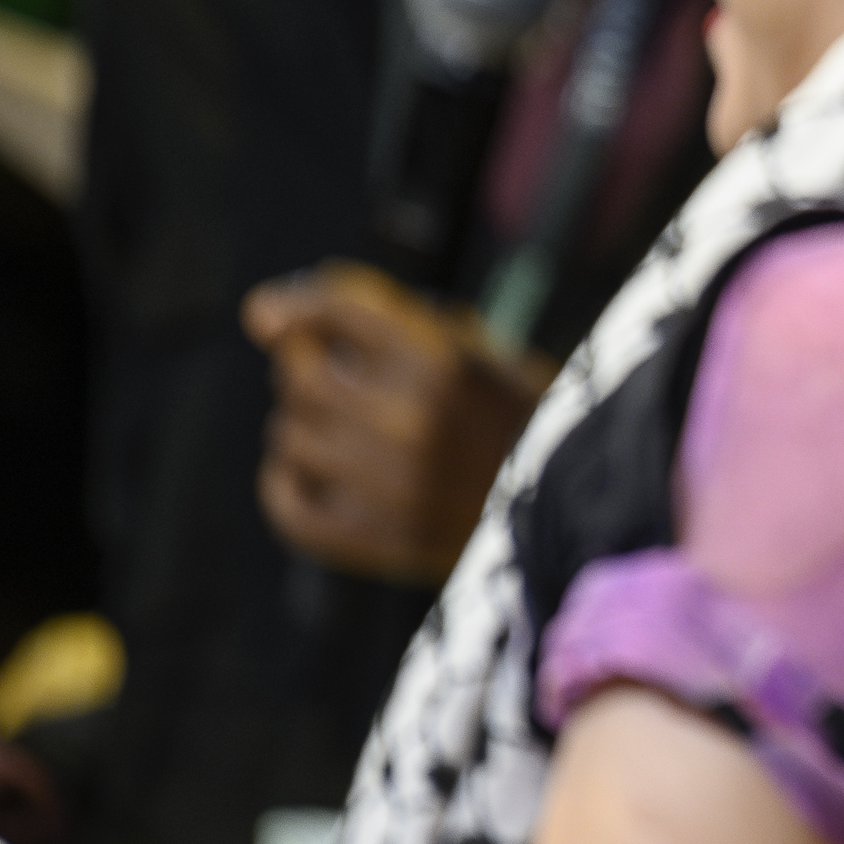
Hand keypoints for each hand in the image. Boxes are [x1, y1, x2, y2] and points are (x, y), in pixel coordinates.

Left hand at [245, 264, 553, 583]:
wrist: (577, 510)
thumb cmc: (518, 420)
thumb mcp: (479, 352)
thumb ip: (393, 322)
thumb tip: (270, 312)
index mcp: (444, 363)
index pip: (340, 311)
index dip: (295, 305)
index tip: (265, 314)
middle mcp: (411, 420)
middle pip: (300, 374)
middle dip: (306, 366)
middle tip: (332, 375)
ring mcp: (390, 484)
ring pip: (289, 435)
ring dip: (304, 425)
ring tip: (342, 429)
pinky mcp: (377, 538)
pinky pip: (289, 505)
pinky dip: (287, 483)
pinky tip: (309, 472)